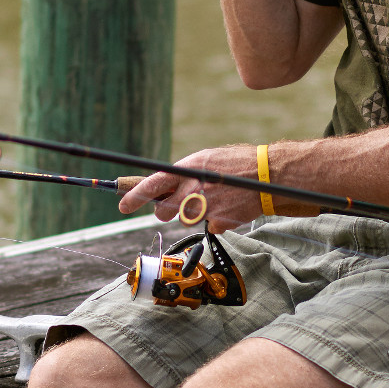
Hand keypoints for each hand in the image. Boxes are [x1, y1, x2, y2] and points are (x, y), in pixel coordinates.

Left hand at [115, 144, 265, 231]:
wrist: (266, 176)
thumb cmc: (233, 165)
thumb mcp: (204, 160)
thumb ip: (182, 175)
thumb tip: (162, 189)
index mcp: (187, 169)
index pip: (152, 184)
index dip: (134, 196)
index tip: (122, 206)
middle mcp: (193, 189)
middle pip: (163, 211)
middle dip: (167, 210)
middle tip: (183, 202)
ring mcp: (205, 207)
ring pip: (185, 220)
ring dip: (195, 214)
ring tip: (215, 198)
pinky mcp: (218, 222)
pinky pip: (208, 227)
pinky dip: (216, 220)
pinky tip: (228, 206)